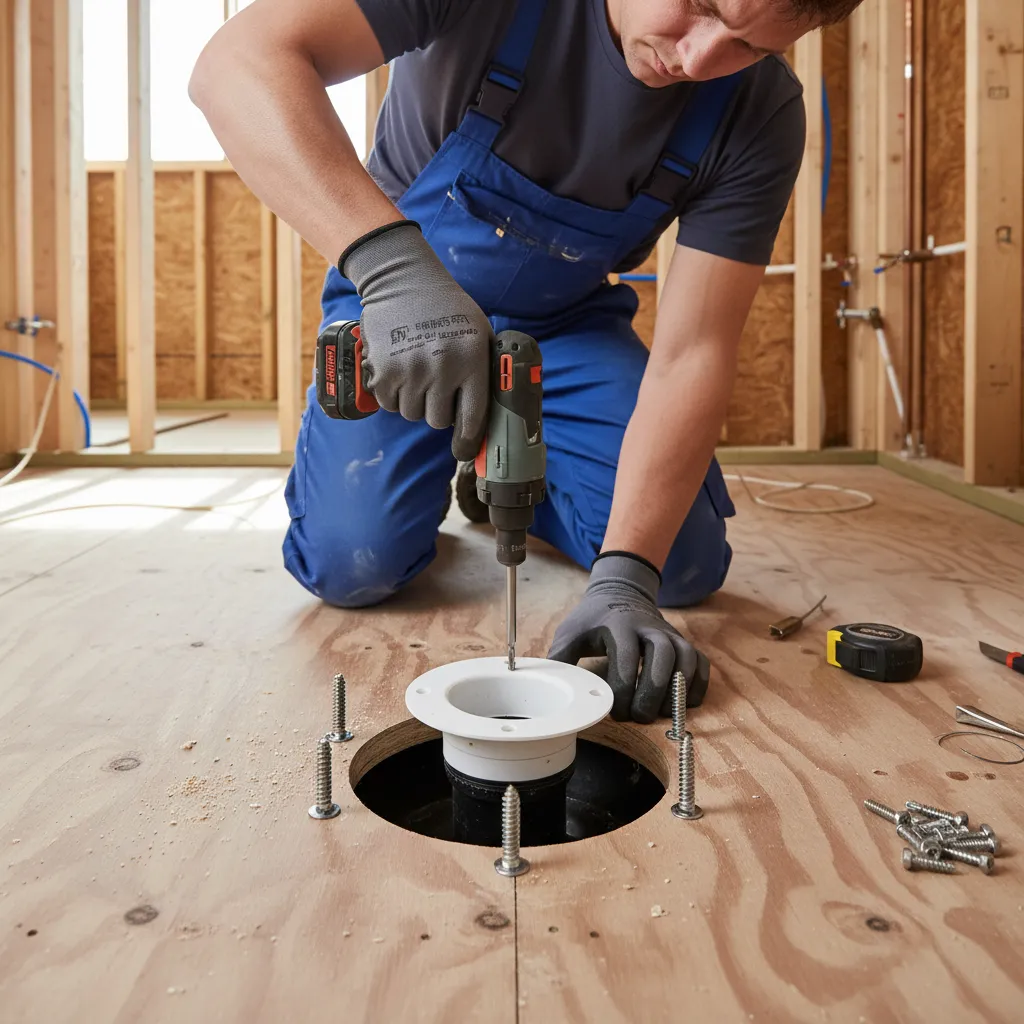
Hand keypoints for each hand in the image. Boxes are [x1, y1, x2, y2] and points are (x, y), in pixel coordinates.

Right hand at [342, 222, 491, 460]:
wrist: (404, 281)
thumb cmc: (449, 310)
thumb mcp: (480, 334)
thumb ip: (486, 372)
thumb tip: (493, 418)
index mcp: (471, 361)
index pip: (472, 419)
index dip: (468, 441)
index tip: (464, 451)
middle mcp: (442, 369)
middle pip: (438, 421)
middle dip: (438, 410)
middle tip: (437, 387)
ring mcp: (410, 371)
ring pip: (412, 414)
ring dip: (415, 401)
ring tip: (417, 373)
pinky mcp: (383, 372)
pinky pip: (389, 404)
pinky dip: (393, 394)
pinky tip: (400, 370)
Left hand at [548, 553, 700, 722]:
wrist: (621, 591)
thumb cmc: (593, 618)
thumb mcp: (571, 631)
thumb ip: (560, 658)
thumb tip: (548, 687)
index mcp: (619, 625)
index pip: (626, 658)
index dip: (622, 689)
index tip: (615, 710)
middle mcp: (649, 627)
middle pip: (663, 657)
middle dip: (652, 692)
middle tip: (639, 716)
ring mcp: (670, 634)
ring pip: (686, 659)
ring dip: (678, 691)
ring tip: (660, 713)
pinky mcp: (683, 643)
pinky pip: (702, 663)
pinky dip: (699, 686)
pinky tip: (685, 704)